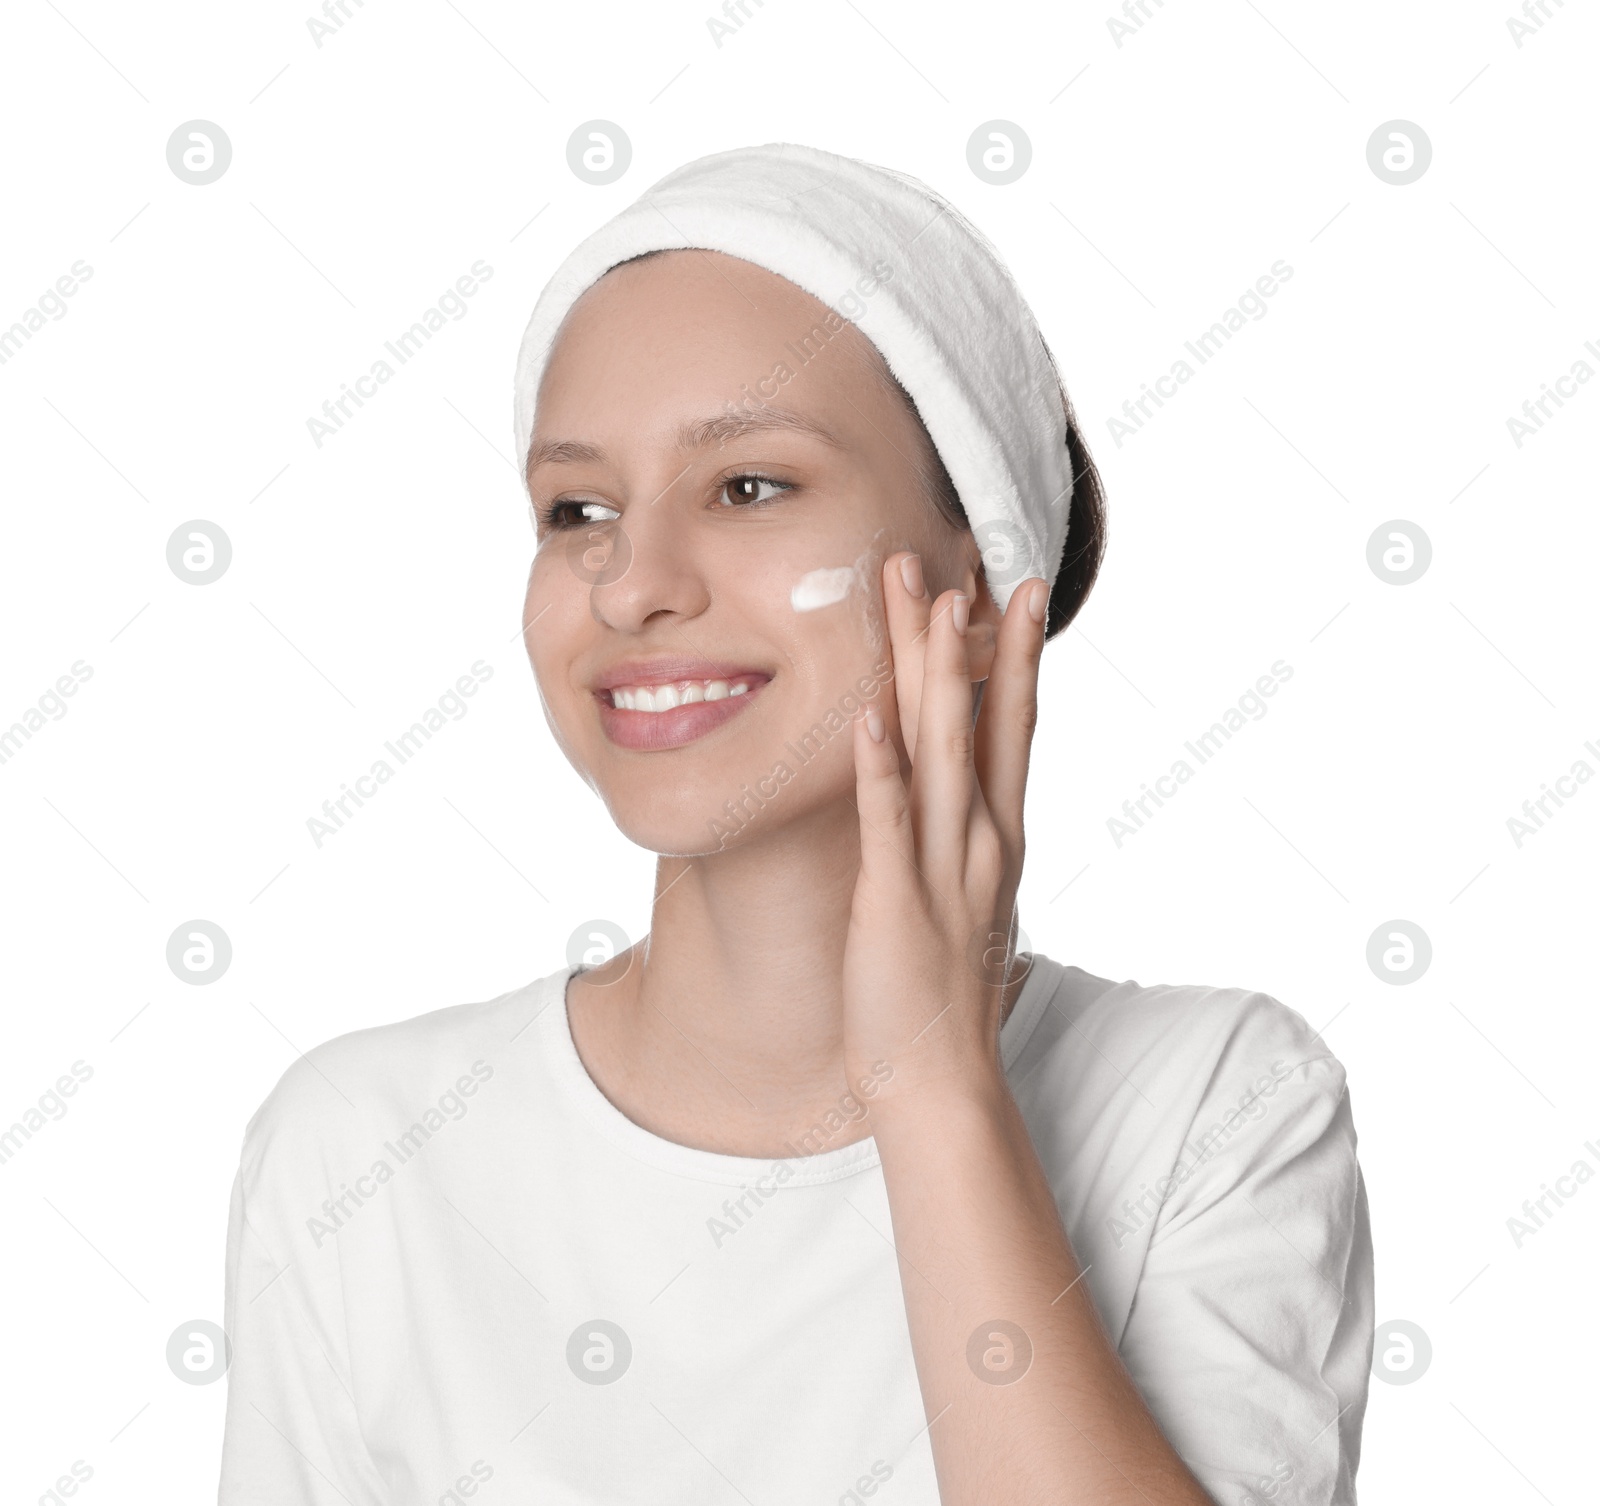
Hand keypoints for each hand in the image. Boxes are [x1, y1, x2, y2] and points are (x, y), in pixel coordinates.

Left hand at [841, 552, 1049, 1102]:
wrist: (944, 1078)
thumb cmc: (946, 989)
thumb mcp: (968, 896)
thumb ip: (967, 838)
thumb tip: (961, 796)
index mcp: (999, 834)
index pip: (1012, 725)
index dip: (1014, 655)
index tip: (1016, 589)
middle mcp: (983, 839)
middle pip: (981, 719)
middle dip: (972, 638)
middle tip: (965, 561)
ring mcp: (943, 867)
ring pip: (941, 751)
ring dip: (933, 674)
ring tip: (931, 603)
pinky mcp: (896, 900)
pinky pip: (888, 825)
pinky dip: (881, 772)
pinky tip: (869, 722)